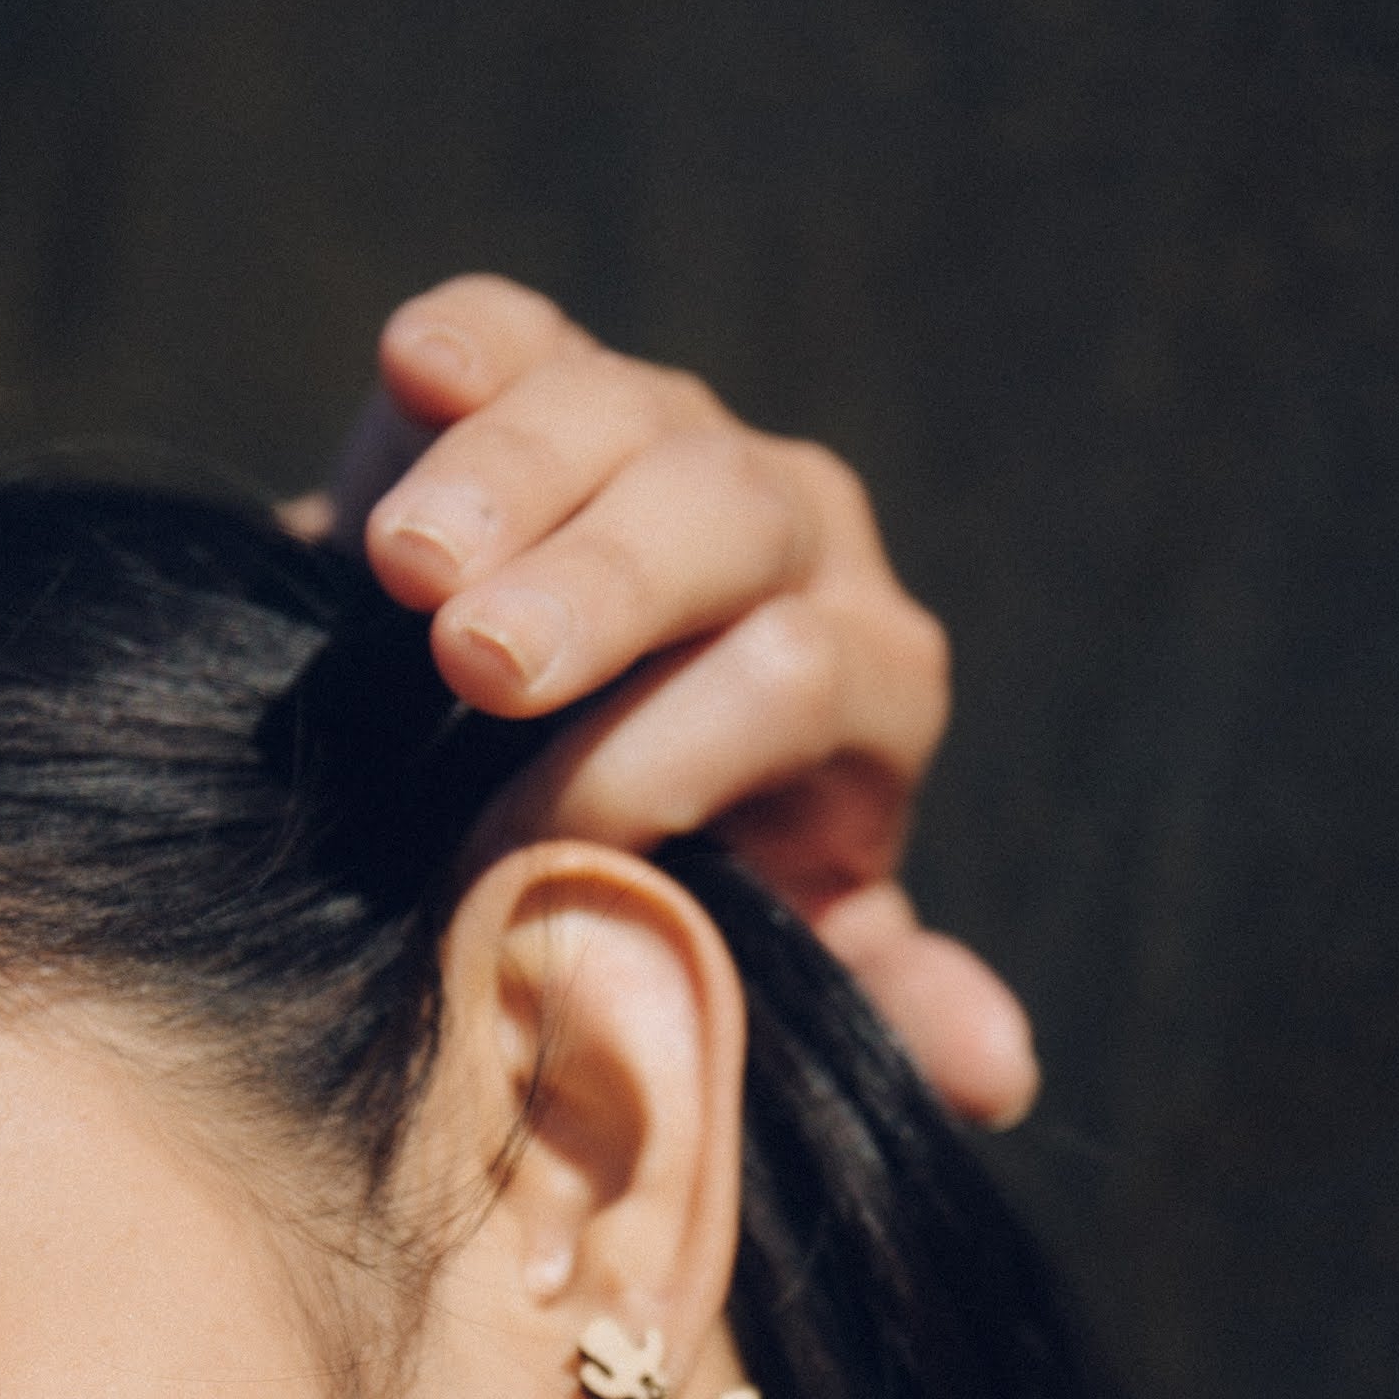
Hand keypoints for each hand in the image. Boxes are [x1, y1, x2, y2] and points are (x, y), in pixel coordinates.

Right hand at [292, 277, 1036, 1126]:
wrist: (516, 795)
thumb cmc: (669, 896)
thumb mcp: (772, 965)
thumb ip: (878, 1002)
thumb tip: (995, 1065)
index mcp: (870, 676)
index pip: (796, 676)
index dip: (658, 761)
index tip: (521, 852)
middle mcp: (796, 535)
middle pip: (724, 516)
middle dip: (599, 591)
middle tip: (478, 663)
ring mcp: (674, 439)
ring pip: (619, 410)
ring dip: (509, 480)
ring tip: (402, 568)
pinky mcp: (551, 381)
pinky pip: (524, 333)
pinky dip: (469, 346)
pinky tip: (416, 368)